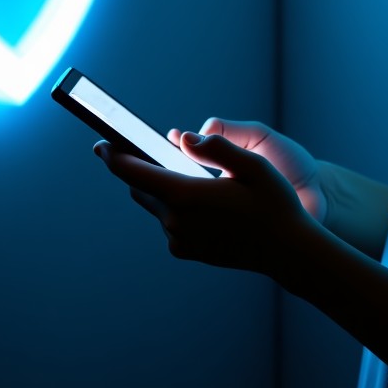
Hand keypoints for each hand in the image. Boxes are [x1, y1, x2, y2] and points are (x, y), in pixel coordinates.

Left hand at [94, 132, 315, 275]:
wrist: (287, 251)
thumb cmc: (274, 203)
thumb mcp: (253, 165)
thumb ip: (217, 147)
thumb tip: (184, 136)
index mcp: (186, 195)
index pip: (134, 173)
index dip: (113, 156)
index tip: (100, 144)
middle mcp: (176, 220)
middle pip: (141, 187)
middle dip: (135, 167)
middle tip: (134, 146)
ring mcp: (180, 239)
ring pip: (155, 204)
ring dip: (158, 185)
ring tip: (172, 167)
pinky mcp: (187, 250)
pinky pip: (168, 221)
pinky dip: (172, 205)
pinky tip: (195, 196)